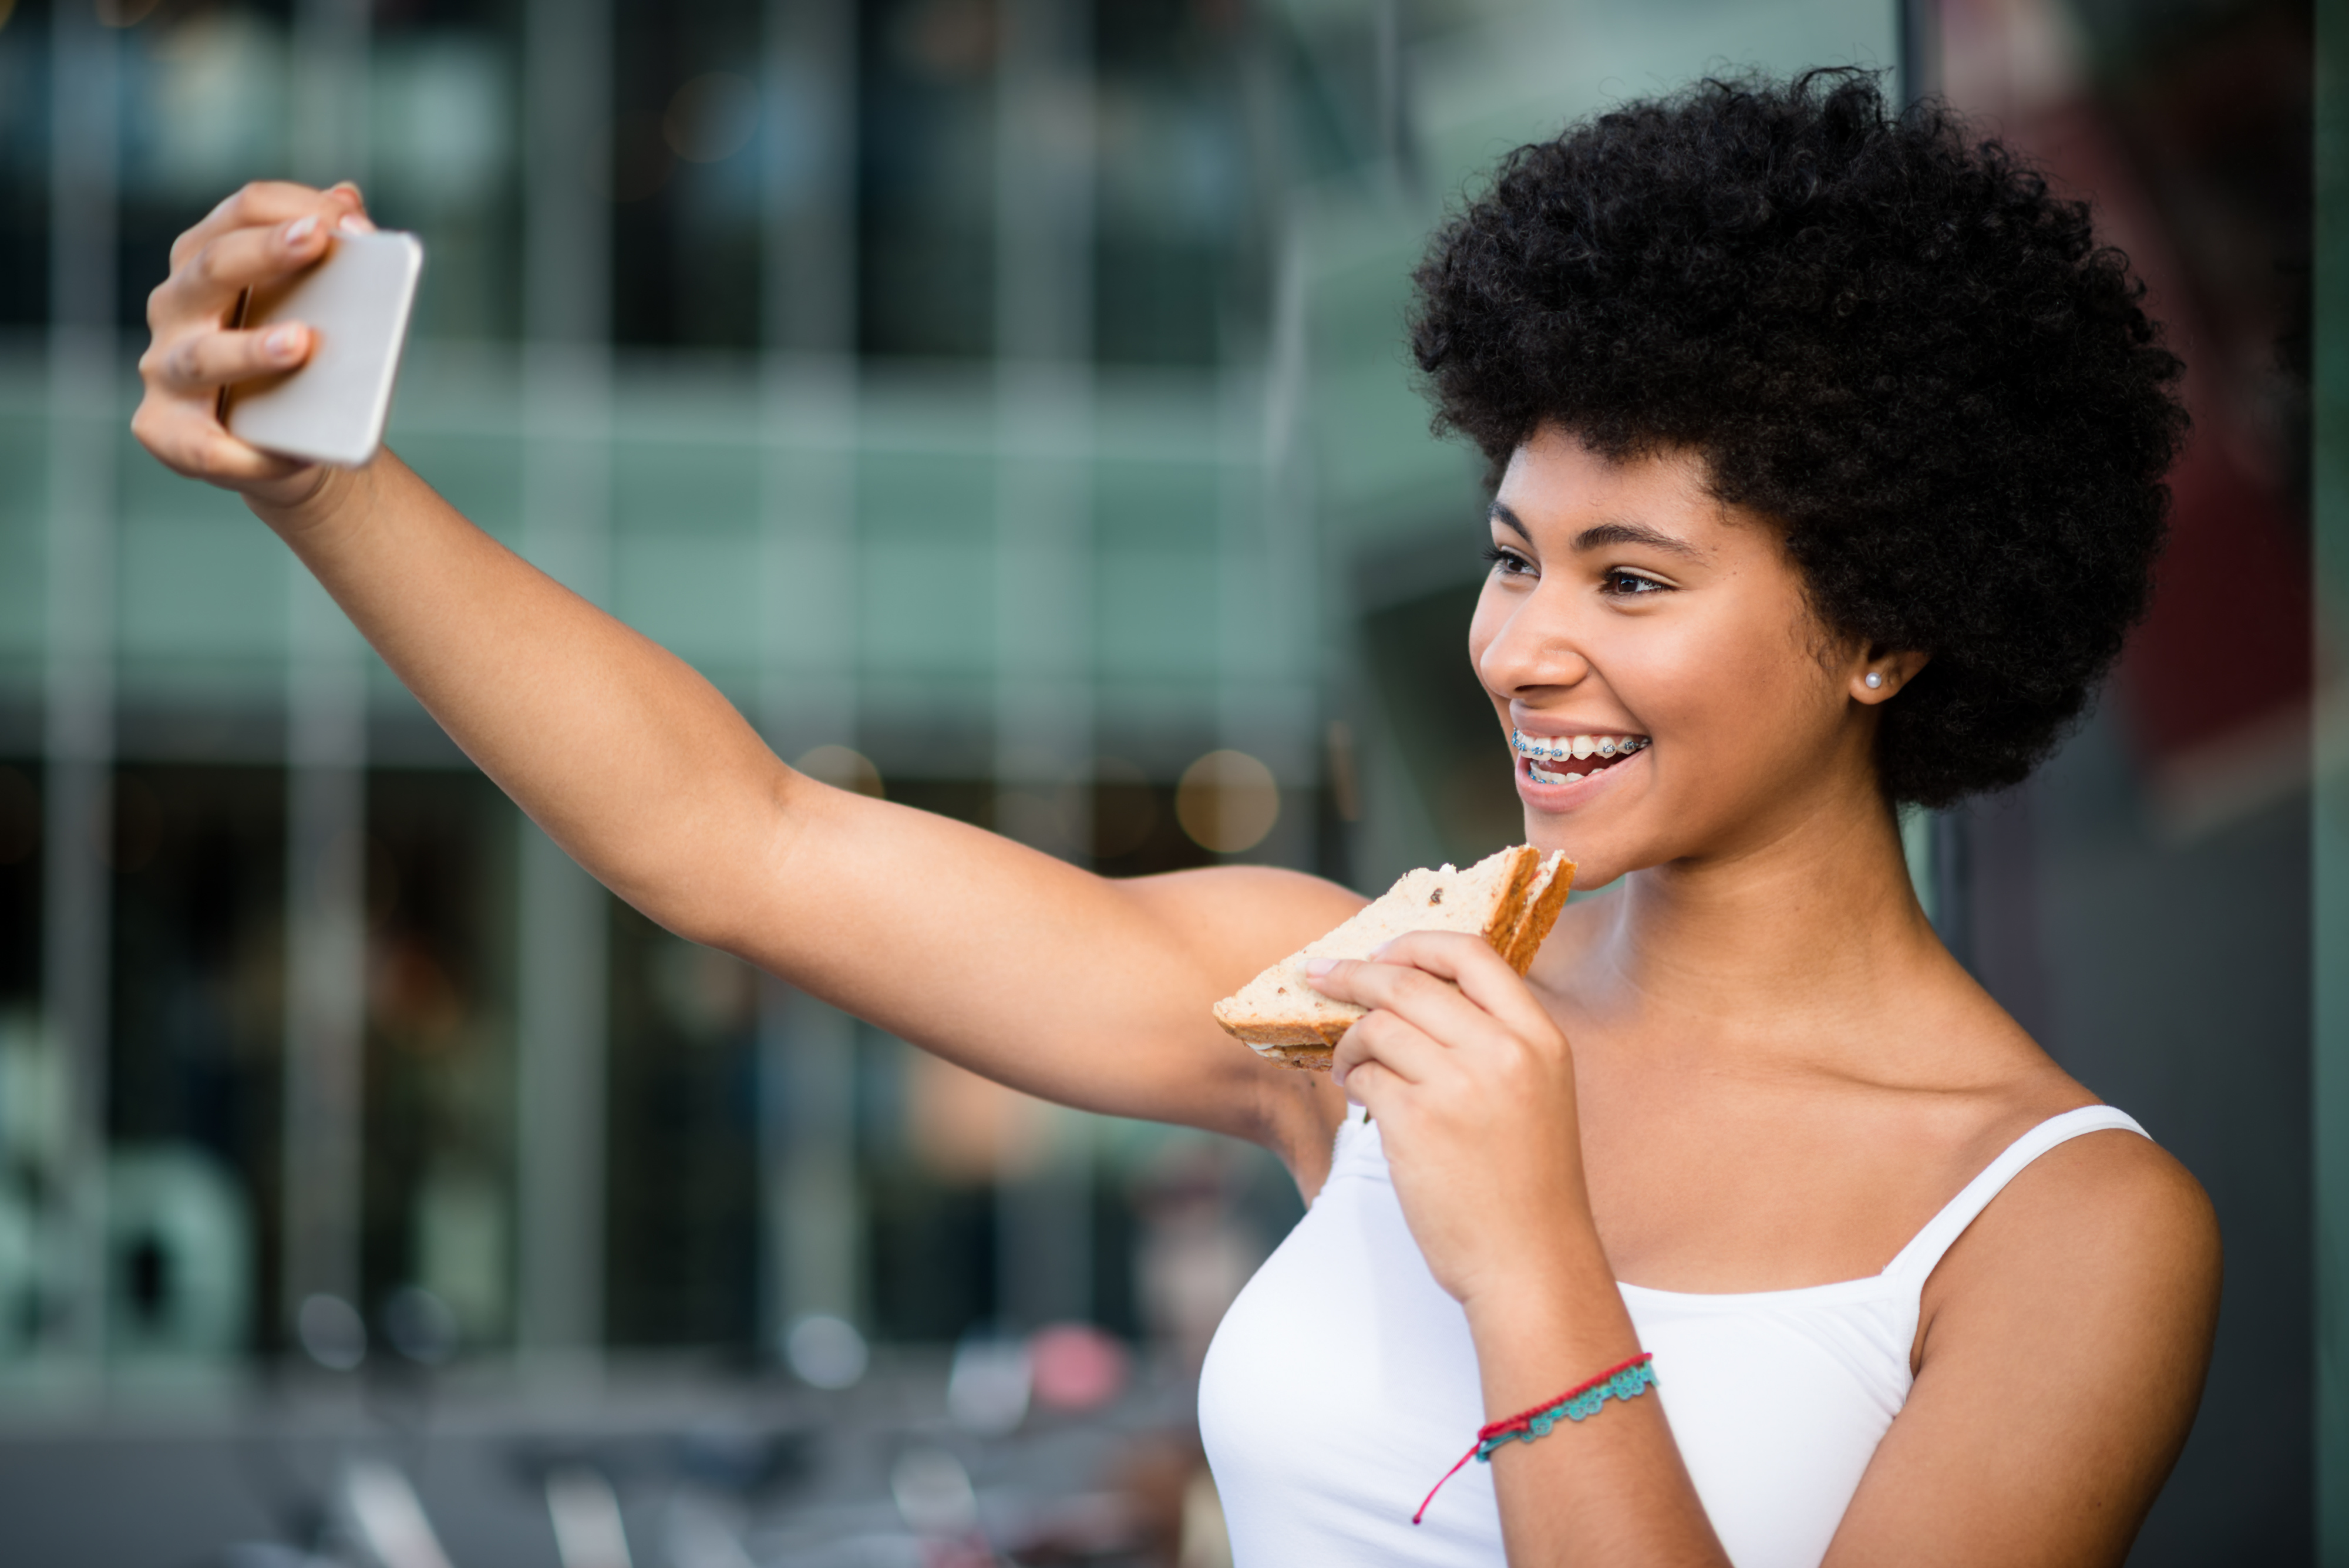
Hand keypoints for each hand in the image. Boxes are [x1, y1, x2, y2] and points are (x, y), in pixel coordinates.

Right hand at [132, 180, 374, 518]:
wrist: (293, 443)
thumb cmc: (300, 362)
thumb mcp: (316, 303)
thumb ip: (328, 252)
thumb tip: (349, 198)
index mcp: (206, 261)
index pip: (241, 211)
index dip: (294, 208)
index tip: (352, 221)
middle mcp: (175, 306)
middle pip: (212, 268)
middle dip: (264, 251)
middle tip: (315, 241)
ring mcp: (164, 369)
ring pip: (203, 355)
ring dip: (251, 349)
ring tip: (301, 344)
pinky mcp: (165, 431)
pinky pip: (203, 444)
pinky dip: (248, 452)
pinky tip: (291, 451)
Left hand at [1311, 932, 1602, 1311]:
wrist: (1530, 1264)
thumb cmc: (1527, 1186)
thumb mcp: (1537, 1095)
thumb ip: (1493, 1041)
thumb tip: (1412, 995)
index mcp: (1540, 1039)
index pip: (1473, 954)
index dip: (1416, 944)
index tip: (1379, 951)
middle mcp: (1504, 1052)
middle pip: (1409, 982)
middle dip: (1353, 975)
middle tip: (1318, 975)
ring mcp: (1460, 1086)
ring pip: (1377, 1027)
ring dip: (1349, 1043)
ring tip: (1348, 1069)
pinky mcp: (1416, 1124)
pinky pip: (1365, 1078)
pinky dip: (1353, 1084)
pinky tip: (1360, 1102)